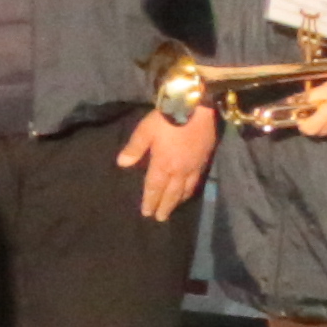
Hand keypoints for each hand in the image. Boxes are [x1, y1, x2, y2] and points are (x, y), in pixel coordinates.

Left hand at [122, 107, 216, 221]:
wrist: (196, 108)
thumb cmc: (167, 119)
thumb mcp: (145, 131)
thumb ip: (134, 148)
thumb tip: (122, 164)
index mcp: (163, 164)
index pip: (154, 187)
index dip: (150, 200)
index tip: (147, 212)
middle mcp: (179, 170)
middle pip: (171, 193)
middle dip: (165, 206)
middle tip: (160, 218)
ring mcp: (194, 166)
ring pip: (186, 189)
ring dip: (178, 200)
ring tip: (173, 208)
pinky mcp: (205, 159)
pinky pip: (197, 180)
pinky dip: (191, 189)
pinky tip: (189, 191)